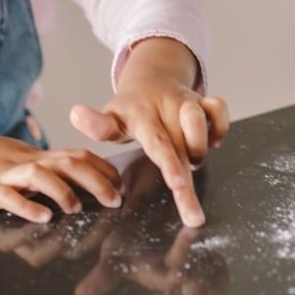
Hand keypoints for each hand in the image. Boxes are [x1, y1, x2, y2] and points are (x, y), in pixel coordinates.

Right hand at [0, 128, 123, 223]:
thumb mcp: (12, 160)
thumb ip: (38, 171)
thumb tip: (68, 183)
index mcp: (33, 156)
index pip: (76, 155)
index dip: (102, 169)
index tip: (121, 185)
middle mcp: (23, 161)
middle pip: (67, 162)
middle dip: (96, 180)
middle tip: (115, 200)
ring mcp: (2, 173)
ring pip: (40, 174)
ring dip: (63, 190)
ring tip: (76, 208)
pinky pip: (6, 195)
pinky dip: (25, 206)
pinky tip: (41, 217)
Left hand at [70, 36, 228, 227]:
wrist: (153, 77)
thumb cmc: (132, 110)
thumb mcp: (112, 118)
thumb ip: (97, 124)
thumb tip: (75, 114)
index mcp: (143, 116)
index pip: (158, 142)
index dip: (170, 163)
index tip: (178, 185)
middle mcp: (168, 108)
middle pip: (184, 142)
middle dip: (191, 178)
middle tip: (194, 216)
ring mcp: (188, 103)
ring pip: (203, 119)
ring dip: (200, 146)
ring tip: (192, 162)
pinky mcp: (204, 102)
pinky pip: (220, 110)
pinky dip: (220, 128)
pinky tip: (212, 143)